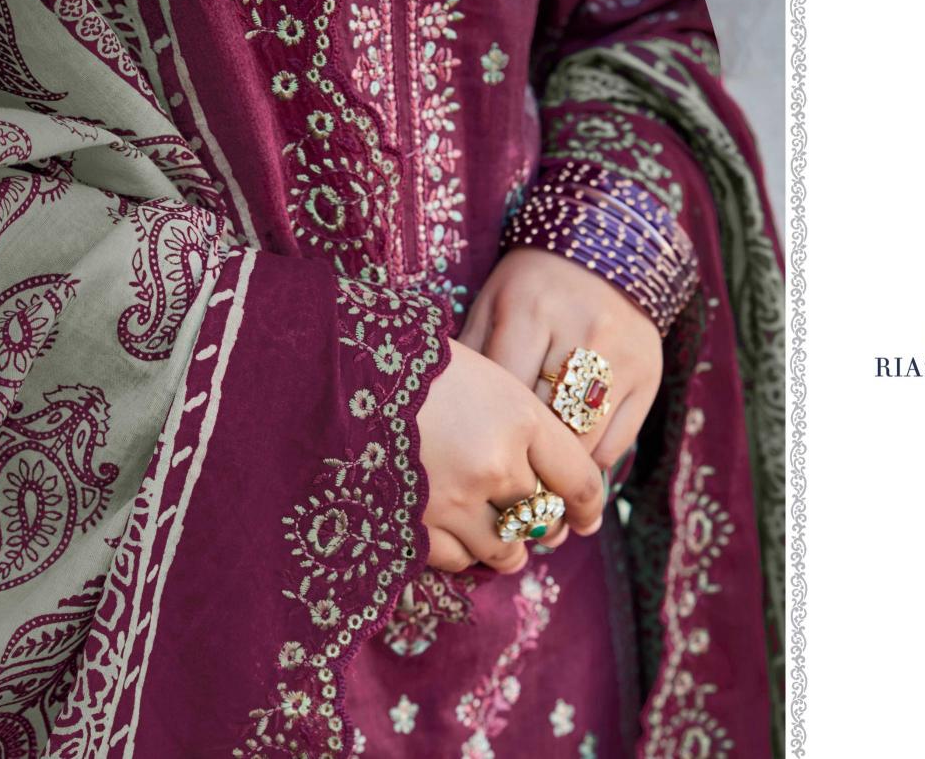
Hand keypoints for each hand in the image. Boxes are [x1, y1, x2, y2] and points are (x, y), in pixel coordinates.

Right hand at [417, 338, 604, 573]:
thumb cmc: (410, 364)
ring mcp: (454, 501)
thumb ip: (519, 420)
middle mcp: (495, 464)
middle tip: (539, 525)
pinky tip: (460, 540)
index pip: (579, 478)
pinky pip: (457, 560)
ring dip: (507, 548)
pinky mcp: (414, 526)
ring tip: (503, 542)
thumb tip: (546, 474)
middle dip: (544, 526)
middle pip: (543, 518)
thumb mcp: (482, 372)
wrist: (333, 375)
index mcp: (518, 416)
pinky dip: (464, 555)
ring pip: (504, 549)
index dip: (590, 505)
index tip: (589, 518)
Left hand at [460, 248, 662, 470]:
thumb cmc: (532, 286)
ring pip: (583, 441)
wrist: (608, 253)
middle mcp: (581, 333)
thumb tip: (446, 414)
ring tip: (532, 487)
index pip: (505, 393)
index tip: (471, 461)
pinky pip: (616, 444)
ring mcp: (621, 357)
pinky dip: (588, 464)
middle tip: (499, 487)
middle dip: (519, 459)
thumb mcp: (491, 304)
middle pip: (544, 422)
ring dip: (555, 470)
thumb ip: (471, 354)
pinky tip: (566, 465)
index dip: (487, 433)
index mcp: (530, 310)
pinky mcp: (648, 377)